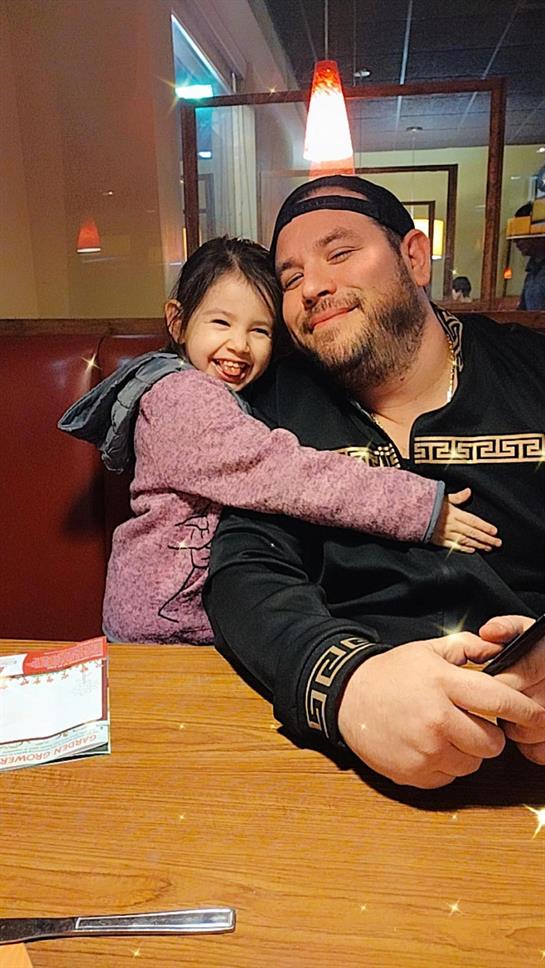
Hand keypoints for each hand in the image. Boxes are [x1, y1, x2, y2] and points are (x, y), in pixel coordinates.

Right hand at [337, 631, 544, 787]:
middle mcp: (437, 719)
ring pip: (473, 763)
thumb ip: (466, 648)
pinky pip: (449, 777)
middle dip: (489, 735)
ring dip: (467, 751)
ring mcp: (425, 749)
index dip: (525, 711)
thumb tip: (498, 650)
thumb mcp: (427, 650)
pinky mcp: (414, 772)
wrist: (346, 697)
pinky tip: (427, 746)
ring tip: (444, 733)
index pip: (498, 701)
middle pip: (492, 743)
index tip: (538, 715)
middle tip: (471, 723)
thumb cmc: (390, 673)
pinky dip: (445, 765)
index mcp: (443, 684)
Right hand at [431, 487, 501, 552]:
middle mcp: (452, 525)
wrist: (409, 514)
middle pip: (473, 533)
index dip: (485, 527)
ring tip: (488, 548)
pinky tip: (472, 551)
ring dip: (478, 545)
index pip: (474, 521)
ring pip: (466, 541)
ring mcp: (446, 534)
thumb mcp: (442, 497)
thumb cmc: (426, 504)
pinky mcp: (438, 541)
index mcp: (454, 513)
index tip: (495, 531)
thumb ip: (457, 497)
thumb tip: (468, 491)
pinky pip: (454, 546)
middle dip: (486, 538)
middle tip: (498, 543)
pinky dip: (464, 549)